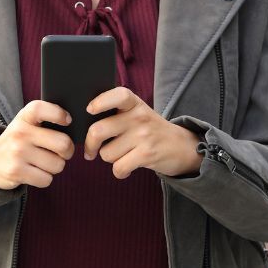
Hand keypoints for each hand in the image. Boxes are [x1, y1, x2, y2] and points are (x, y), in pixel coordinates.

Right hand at [0, 100, 74, 189]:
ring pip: (57, 165)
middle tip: (62, 153)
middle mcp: (20, 133)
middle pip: (62, 144)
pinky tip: (35, 173)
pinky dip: (45, 179)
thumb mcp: (25, 125)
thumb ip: (45, 122)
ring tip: (43, 163)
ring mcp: (17, 153)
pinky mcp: (16, 171)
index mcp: (24, 118)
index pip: (41, 109)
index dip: (58, 114)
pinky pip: (47, 179)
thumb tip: (73, 129)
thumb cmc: (18, 142)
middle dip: (68, 152)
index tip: (67, 121)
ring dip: (55, 167)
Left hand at [82, 87, 202, 178]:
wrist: (182, 146)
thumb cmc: (150, 130)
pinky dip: (119, 172)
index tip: (90, 110)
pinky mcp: (147, 155)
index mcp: (134, 104)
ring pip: (107, 153)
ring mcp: (144, 136)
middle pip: (99, 130)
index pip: (118, 95)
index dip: (101, 101)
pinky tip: (126, 167)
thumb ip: (117, 113)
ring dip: (110, 158)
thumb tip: (86, 126)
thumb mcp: (138, 113)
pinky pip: (118, 167)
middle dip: (90, 145)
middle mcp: (139, 117)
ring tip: (123, 155)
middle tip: (90, 151)